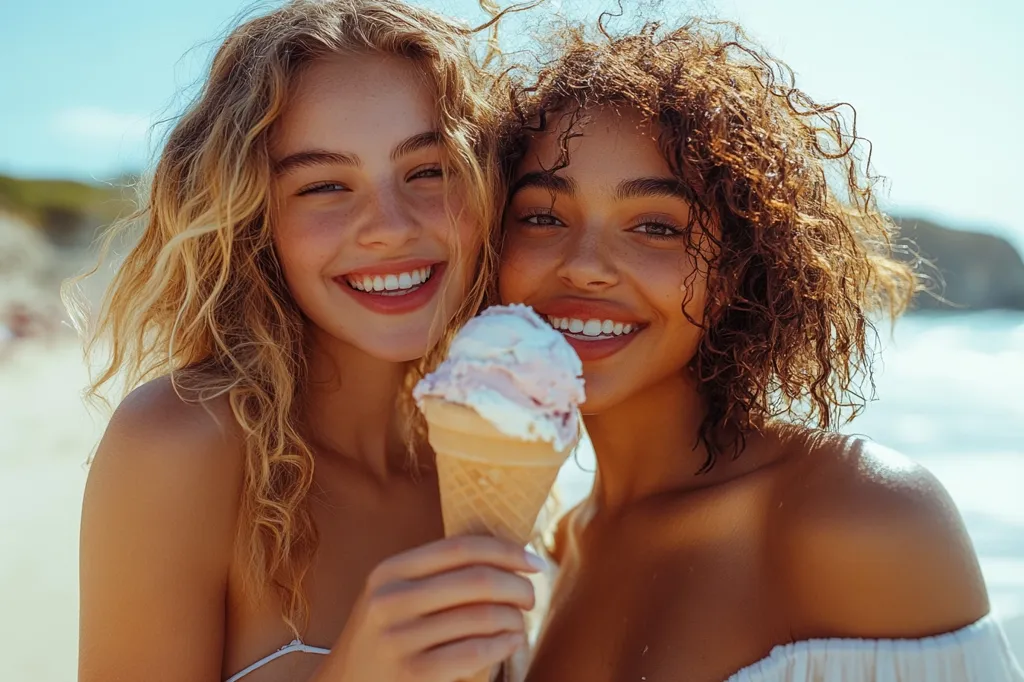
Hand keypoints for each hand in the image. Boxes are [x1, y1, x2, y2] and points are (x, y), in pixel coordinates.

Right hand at [319, 535, 543, 681]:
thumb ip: (436, 573)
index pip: (460, 548)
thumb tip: (506, 552)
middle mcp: (390, 600)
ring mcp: (398, 639)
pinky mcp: (411, 673)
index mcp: (390, 571)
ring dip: (514, 619)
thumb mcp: (395, 594)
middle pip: (477, 581)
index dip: (506, 551)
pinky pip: (475, 653)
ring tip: (519, 623)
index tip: (534, 562)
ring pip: (482, 617)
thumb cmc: (386, 635)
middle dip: (517, 587)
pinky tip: (510, 643)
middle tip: (531, 598)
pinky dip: (503, 645)